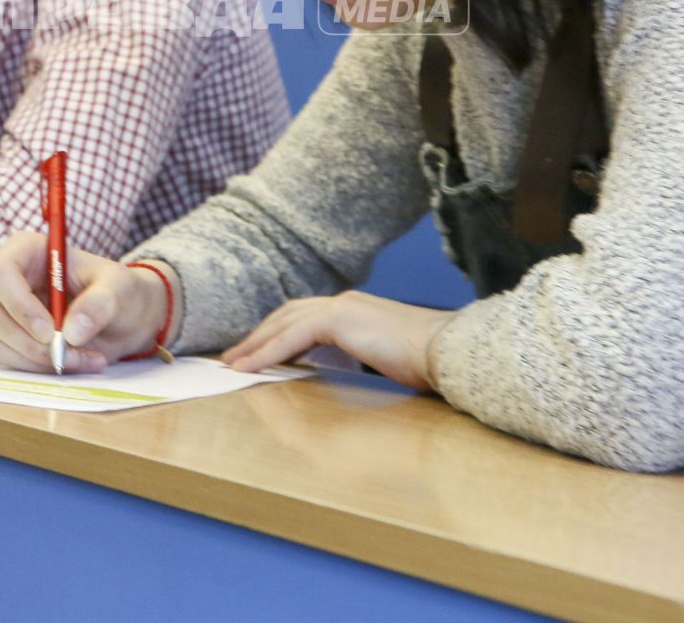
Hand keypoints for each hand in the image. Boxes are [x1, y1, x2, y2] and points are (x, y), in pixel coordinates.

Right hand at [0, 231, 170, 373]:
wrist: (123, 319)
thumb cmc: (118, 291)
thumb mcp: (120, 289)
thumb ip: (100, 303)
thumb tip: (72, 331)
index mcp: (27, 250)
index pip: (0, 272)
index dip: (19, 304)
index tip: (49, 331)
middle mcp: (6, 279)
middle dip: (31, 342)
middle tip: (70, 354)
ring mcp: (1, 309)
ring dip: (38, 359)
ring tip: (83, 358)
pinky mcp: (4, 338)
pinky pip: (6, 359)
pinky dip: (38, 368)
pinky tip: (72, 362)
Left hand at [222, 291, 453, 391]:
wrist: (449, 352)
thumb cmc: (428, 365)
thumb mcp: (383, 366)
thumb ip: (357, 365)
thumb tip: (334, 379)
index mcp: (357, 311)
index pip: (306, 318)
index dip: (278, 335)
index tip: (257, 354)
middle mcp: (346, 303)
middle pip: (288, 315)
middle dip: (259, 335)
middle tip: (235, 357)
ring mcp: (343, 307)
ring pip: (285, 323)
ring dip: (256, 343)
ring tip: (234, 363)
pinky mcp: (340, 317)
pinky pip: (292, 335)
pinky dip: (268, 351)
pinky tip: (249, 367)